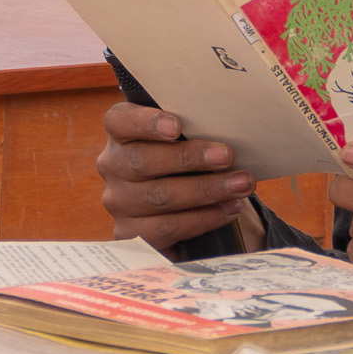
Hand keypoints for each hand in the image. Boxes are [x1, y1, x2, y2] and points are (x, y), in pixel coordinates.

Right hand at [97, 103, 260, 252]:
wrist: (186, 198)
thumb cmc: (187, 156)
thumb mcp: (186, 135)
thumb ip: (194, 127)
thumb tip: (229, 128)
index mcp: (119, 132)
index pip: (119, 121)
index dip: (146, 122)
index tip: (176, 126)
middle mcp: (112, 165)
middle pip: (143, 161)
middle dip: (189, 159)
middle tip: (227, 157)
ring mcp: (117, 201)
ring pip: (160, 197)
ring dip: (206, 191)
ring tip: (240, 185)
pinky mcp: (129, 232)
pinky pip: (167, 227)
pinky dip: (202, 219)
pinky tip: (227, 210)